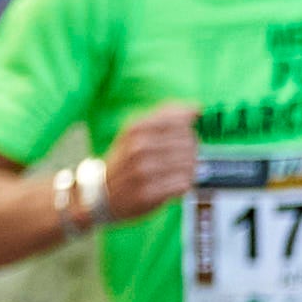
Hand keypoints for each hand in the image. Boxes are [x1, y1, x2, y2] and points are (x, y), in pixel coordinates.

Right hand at [100, 102, 203, 222]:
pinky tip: (176, 183)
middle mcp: (138, 147)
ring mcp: (143, 171)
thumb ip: (166, 116)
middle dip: (191, 148)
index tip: (188, 129)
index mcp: (135, 128)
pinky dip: (185, 183)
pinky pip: (183, 184)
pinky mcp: (149, 193)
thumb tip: (197, 107)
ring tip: (178, 170)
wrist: (104, 193)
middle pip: (188, 141)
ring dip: (190, 167)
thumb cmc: (127, 159)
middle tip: (181, 155)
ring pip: (189, 163)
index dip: (189, 125)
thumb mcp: (136, 131)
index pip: (178, 120)